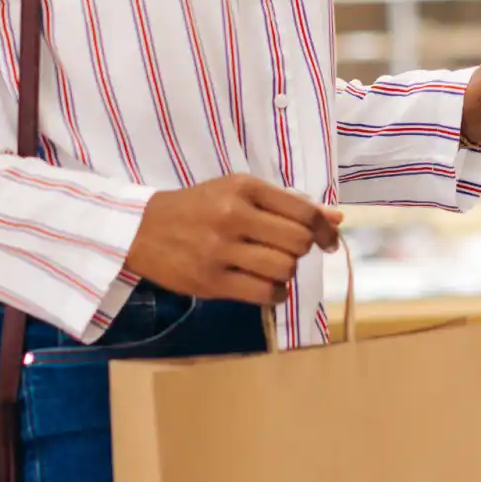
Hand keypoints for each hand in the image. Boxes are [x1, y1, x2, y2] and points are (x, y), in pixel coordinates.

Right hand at [123, 174, 342, 306]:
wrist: (144, 229)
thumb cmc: (198, 207)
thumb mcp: (239, 192)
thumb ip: (286, 205)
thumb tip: (336, 220)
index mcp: (244, 188)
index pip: (303, 211)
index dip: (325, 230)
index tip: (329, 242)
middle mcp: (234, 216)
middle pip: (297, 242)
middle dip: (302, 250)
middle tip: (288, 251)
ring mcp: (221, 250)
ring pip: (284, 268)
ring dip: (287, 272)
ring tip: (272, 267)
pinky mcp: (211, 281)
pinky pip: (264, 293)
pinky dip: (276, 293)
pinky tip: (266, 286)